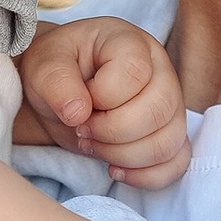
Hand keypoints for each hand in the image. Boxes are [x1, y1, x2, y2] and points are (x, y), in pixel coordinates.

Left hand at [15, 15, 189, 188]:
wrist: (62, 90)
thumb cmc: (57, 69)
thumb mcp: (44, 64)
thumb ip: (56, 81)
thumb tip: (78, 112)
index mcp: (131, 44)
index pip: (135, 73)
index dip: (103, 98)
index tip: (76, 104)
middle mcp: (160, 72)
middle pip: (158, 111)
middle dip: (112, 132)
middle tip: (82, 130)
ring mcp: (171, 105)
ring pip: (168, 142)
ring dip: (123, 156)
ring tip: (92, 145)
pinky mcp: (169, 134)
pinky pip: (175, 163)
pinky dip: (145, 176)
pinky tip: (114, 169)